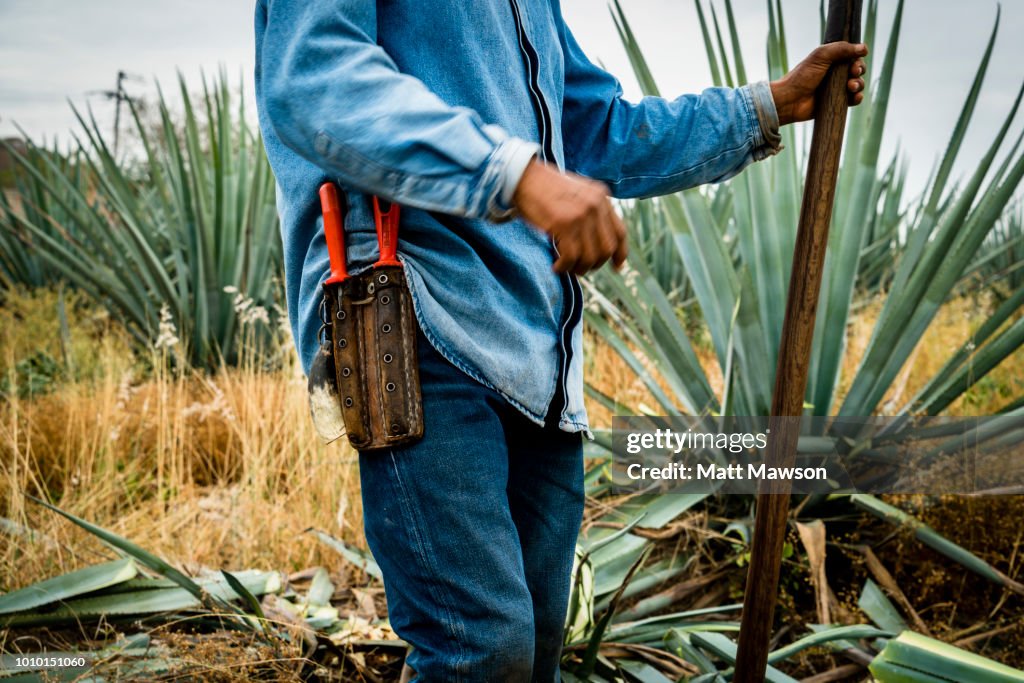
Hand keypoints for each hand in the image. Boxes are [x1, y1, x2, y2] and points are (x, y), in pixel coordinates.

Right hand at [513, 159, 627, 274]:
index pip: (620, 232)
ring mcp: (581, 214)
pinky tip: (556, 266)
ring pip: (590, 256)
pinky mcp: (564, 223)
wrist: (523, 177)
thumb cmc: (545, 190)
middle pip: (606, 248)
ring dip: (578, 268)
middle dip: (594, 264)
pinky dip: (564, 266)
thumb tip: (596, 242)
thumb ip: (590, 211)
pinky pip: (571, 257)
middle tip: (580, 269)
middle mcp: (596, 205)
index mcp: (602, 196)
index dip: (620, 254)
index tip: (616, 268)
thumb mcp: (577, 194)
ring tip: (566, 268)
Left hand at [770, 42, 868, 124]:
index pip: (852, 56)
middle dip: (859, 70)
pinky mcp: (836, 103)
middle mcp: (835, 73)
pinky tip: (855, 97)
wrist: (790, 100)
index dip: (857, 58)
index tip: (854, 62)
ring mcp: (836, 88)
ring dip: (859, 84)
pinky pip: (853, 100)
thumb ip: (841, 49)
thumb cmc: (802, 77)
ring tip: (851, 86)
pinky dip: (857, 98)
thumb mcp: (821, 56)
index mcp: (831, 60)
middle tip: (853, 73)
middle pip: (857, 69)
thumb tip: (864, 48)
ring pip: (858, 84)